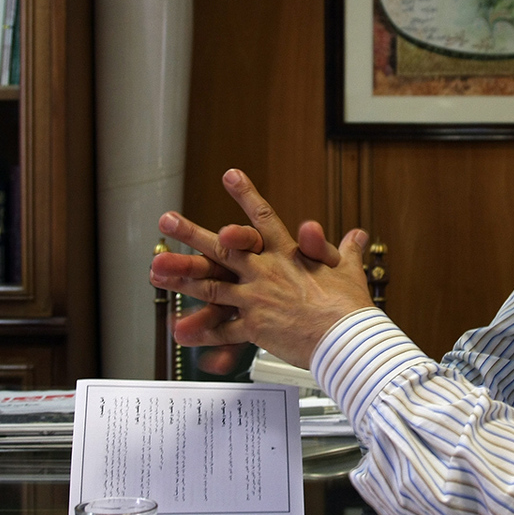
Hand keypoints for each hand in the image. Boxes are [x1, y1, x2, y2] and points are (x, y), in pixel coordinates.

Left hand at [151, 169, 372, 368]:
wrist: (346, 339)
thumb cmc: (349, 306)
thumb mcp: (349, 271)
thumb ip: (346, 251)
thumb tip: (357, 235)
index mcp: (288, 254)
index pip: (264, 218)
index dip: (246, 195)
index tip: (230, 175)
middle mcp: (266, 272)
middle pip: (223, 248)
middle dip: (191, 233)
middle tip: (167, 220)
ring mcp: (256, 299)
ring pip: (211, 285)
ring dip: (182, 278)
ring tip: (156, 270)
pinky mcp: (254, 327)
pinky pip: (223, 331)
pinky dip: (202, 333)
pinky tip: (181, 334)